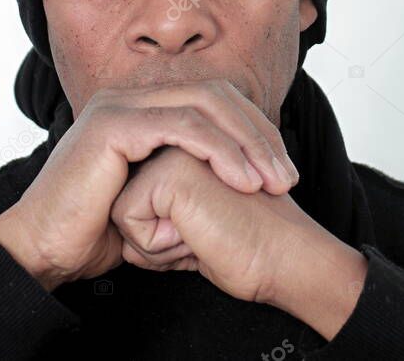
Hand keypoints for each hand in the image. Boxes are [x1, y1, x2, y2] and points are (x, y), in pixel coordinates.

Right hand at [0, 79, 298, 290]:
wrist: (46, 250)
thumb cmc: (96, 230)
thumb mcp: (156, 196)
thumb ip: (187, 173)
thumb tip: (237, 173)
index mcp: (141, 107)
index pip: (214, 99)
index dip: (255, 129)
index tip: (282, 170)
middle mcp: (129, 97)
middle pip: (215, 95)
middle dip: (259, 134)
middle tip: (287, 177)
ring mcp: (118, 105)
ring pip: (205, 105)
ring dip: (247, 143)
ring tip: (272, 182)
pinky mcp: (113, 125)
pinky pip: (181, 127)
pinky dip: (220, 151)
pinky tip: (242, 179)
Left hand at [110, 146, 368, 339]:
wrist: (283, 263)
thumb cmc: (242, 252)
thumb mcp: (187, 230)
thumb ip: (158, 212)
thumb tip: (120, 220)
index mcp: (182, 149)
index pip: (131, 202)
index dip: (157, 236)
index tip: (205, 236)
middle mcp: (176, 141)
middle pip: (122, 205)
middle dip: (153, 239)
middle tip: (207, 237)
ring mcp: (174, 149)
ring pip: (120, 211)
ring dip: (157, 244)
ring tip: (205, 236)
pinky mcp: (169, 169)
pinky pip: (128, 219)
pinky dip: (157, 246)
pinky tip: (198, 237)